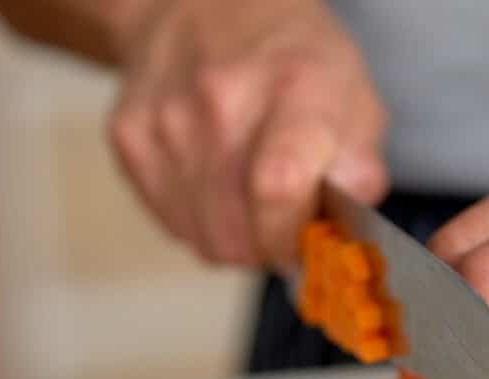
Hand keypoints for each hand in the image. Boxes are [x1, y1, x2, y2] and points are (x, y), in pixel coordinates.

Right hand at [108, 0, 387, 267]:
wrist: (199, 9)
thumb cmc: (289, 59)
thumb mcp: (353, 96)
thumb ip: (359, 169)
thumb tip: (345, 232)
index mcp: (296, 86)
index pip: (279, 188)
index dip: (291, 237)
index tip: (305, 242)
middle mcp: (222, 100)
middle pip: (239, 234)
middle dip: (268, 245)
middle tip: (282, 217)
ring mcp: (166, 121)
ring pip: (205, 240)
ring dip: (234, 236)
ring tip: (247, 192)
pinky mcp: (129, 138)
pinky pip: (172, 224)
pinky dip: (199, 219)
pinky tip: (212, 179)